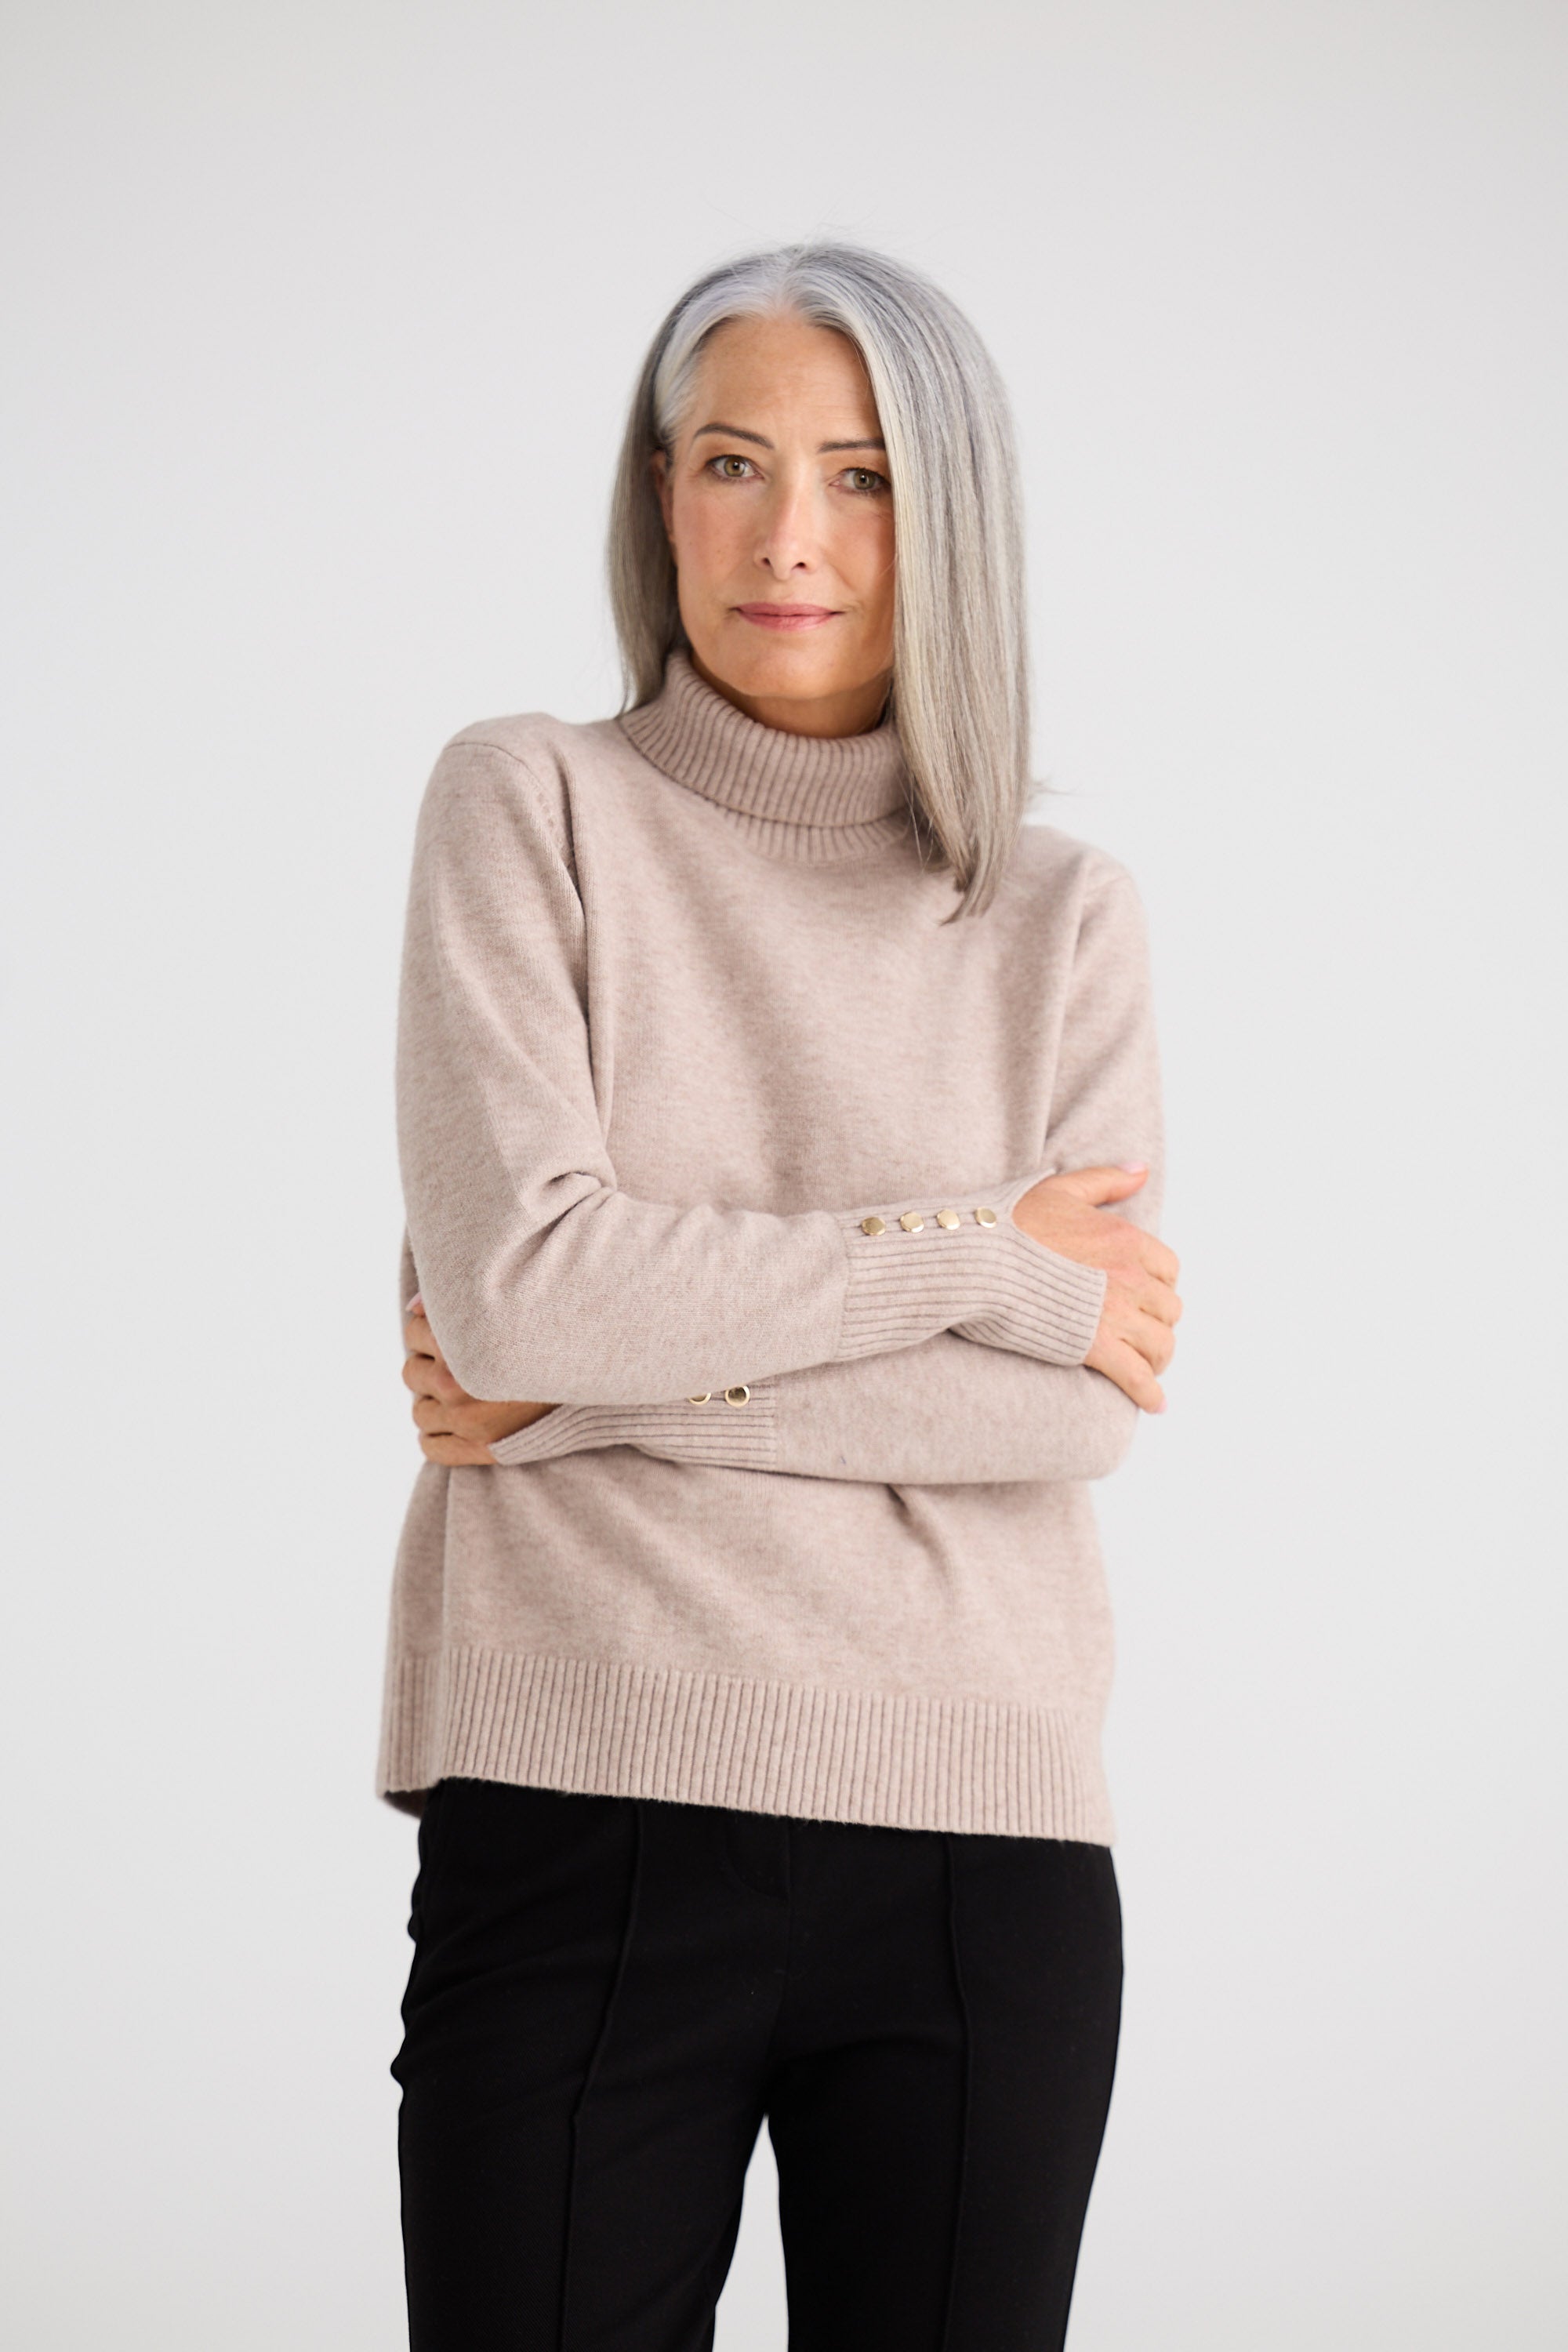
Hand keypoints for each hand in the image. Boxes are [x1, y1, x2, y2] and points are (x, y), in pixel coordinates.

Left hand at [402, 1294, 558, 1463]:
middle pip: (411, 1373)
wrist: (595, 1374)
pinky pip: (431, 1447)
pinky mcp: (480, 1449)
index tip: (453, 1333)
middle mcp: (456, 1385)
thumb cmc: (550, 1332)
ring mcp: (466, 1421)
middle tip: (459, 1363)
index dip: (431, 1331)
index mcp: (460, 1343)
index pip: (413, 1333)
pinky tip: (454, 1423)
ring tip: (461, 1391)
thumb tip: (413, 1308)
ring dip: (434, 1401)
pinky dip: (437, 1435)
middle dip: (431, 1366)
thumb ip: (455, 1301)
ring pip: (419, 1411)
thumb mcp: (506, 1307)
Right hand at [1012, 1165, 1181, 1412]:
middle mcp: (1130, 1276)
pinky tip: (1155, 1404)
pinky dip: (1150, 1393)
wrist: (977, 1259)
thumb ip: (1105, 1180)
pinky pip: (1138, 1377)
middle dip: (1156, 1323)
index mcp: (1125, 1238)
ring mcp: (1116, 1313)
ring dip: (1156, 1358)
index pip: (1167, 1269)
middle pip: (1168, 1309)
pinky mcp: (1096, 1347)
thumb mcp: (1060, 1188)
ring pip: (1160, 1344)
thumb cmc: (1009, 1223)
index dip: (1157, 1286)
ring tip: (1147, 1368)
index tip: (1142, 1297)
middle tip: (1140, 1335)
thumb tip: (1140, 1171)